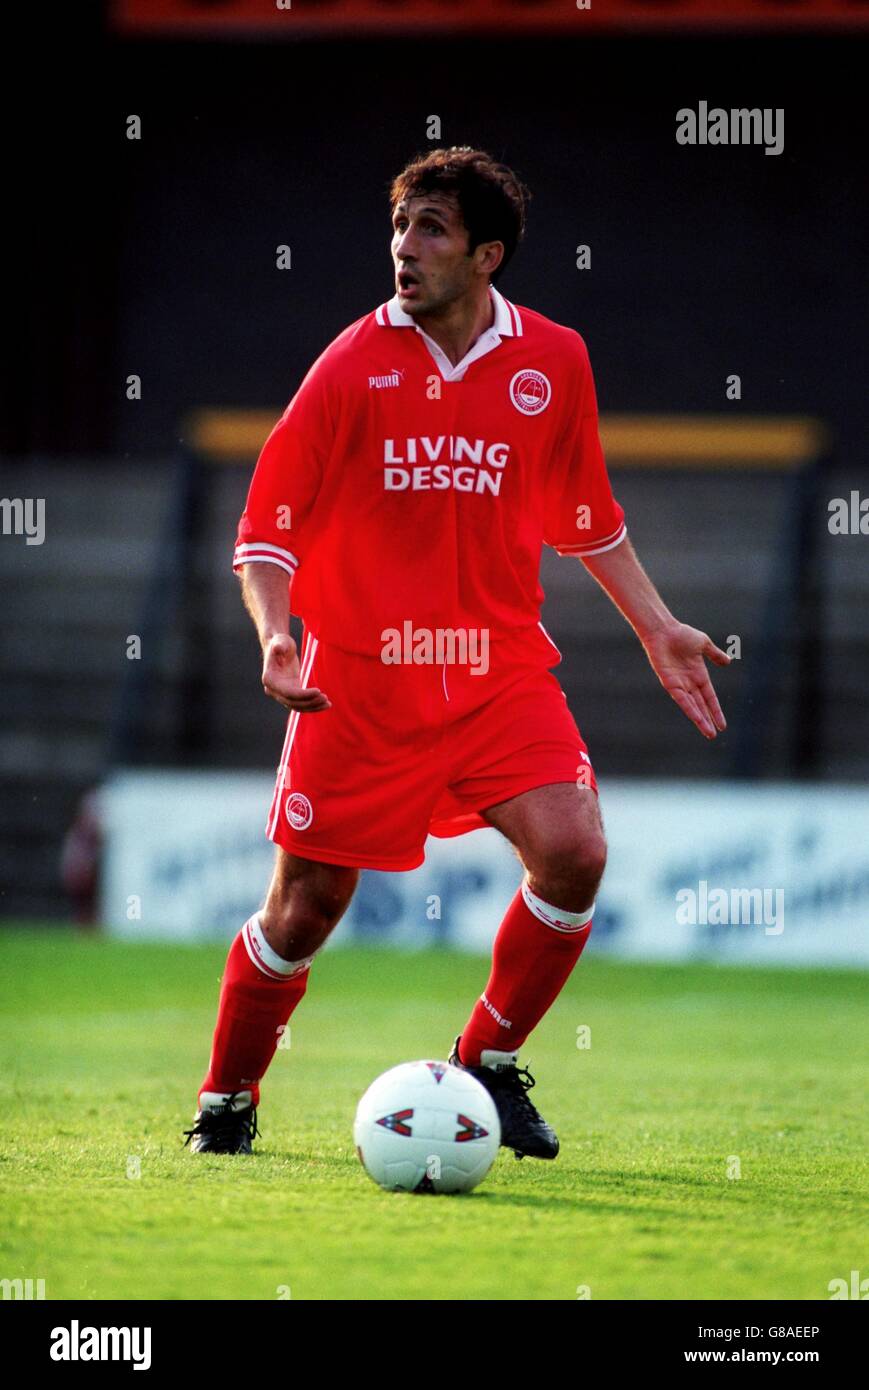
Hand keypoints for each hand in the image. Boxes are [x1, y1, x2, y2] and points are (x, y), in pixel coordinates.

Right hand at [261, 633, 330, 711]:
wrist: (279, 646)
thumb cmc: (280, 642)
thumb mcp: (281, 641)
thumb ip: (279, 646)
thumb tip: (277, 648)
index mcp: (270, 679)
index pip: (288, 693)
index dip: (303, 694)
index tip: (318, 691)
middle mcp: (273, 690)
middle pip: (293, 702)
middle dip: (310, 702)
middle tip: (325, 698)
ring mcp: (281, 693)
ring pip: (297, 706)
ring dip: (313, 707)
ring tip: (328, 703)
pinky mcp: (290, 692)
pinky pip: (301, 703)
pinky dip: (312, 705)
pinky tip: (324, 703)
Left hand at [641, 621, 728, 739]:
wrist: (664, 630)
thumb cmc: (681, 634)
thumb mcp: (704, 644)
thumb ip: (715, 655)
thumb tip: (728, 661)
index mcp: (699, 674)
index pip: (710, 697)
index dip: (716, 710)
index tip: (722, 724)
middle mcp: (689, 682)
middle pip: (701, 705)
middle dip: (708, 720)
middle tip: (713, 735)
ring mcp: (679, 684)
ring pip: (692, 706)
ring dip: (700, 720)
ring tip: (708, 733)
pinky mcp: (670, 683)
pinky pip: (681, 699)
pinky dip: (690, 709)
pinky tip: (696, 718)